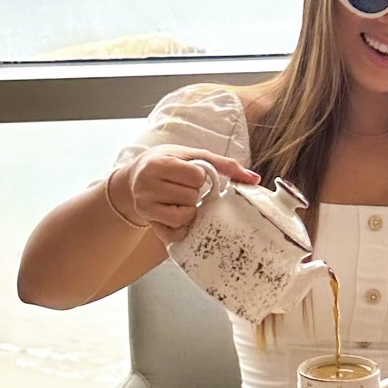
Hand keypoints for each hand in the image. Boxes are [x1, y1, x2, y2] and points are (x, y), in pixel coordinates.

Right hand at [119, 147, 257, 234]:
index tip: (192, 175)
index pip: (196, 177)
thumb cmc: (166, 162)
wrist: (133, 176)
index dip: (200, 177)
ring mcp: (145, 206)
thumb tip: (255, 179)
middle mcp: (147, 185)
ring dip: (189, 209)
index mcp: (159, 164)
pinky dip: (182, 225)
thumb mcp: (191, 155)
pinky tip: (177, 213)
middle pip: (191, 197)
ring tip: (180, 199)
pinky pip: (175, 233)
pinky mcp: (148, 222)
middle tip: (183, 187)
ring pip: (184, 216)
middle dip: (194, 193)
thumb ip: (224, 165)